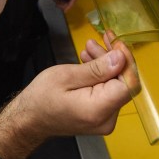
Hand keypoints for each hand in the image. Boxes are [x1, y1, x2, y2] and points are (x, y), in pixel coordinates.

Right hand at [0, 41, 134, 158]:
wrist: (29, 119)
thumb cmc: (41, 99)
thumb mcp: (66, 76)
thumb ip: (97, 69)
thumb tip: (121, 58)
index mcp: (98, 109)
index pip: (128, 83)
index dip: (126, 61)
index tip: (115, 43)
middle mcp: (107, 119)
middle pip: (123, 83)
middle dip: (114, 58)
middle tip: (100, 39)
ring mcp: (105, 119)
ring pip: (116, 85)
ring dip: (106, 64)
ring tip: (89, 48)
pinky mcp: (101, 116)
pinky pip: (108, 91)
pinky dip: (102, 75)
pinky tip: (90, 61)